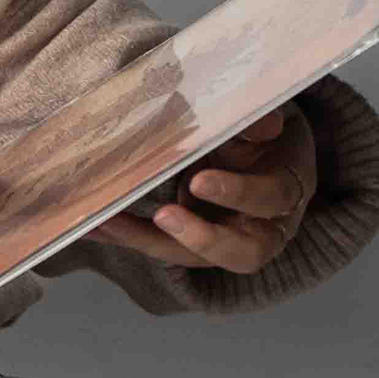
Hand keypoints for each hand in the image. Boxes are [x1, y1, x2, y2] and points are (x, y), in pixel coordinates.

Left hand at [89, 105, 316, 274]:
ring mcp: (224, 241)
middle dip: (200, 238)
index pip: (270, 198)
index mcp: (287, 192)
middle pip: (241, 253)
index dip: (236, 193)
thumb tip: (260, 122)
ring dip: (146, 241)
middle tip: (164, 216)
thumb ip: (259, 123)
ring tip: (107, 222)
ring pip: (191, 257)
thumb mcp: (269, 120)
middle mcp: (263, 228)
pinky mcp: (190, 245)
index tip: (198, 181)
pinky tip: (91, 226)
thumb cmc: (264, 134)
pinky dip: (125, 236)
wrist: (260, 147)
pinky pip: (158, 247)